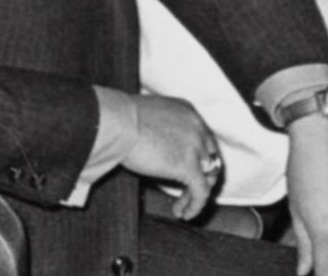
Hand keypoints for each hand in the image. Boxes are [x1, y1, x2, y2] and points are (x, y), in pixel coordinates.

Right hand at [126, 93, 223, 219]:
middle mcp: (196, 127)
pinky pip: (200, 191)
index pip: (205, 140)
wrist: (117, 123)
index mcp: (188, 113)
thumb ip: (163, 132)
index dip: (200, 160)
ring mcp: (194, 146)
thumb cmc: (122, 120)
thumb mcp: (152, 119)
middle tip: (186, 193)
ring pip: (206, 177)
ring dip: (194, 196)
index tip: (188, 174)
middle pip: (210, 159)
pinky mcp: (187, 165)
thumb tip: (159, 151)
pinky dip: (195, 205)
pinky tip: (184, 214)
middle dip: (201, 178)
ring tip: (181, 209)